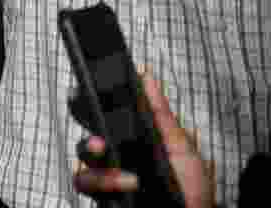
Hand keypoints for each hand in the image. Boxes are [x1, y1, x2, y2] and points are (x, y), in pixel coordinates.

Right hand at [73, 73, 212, 207]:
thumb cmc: (191, 190)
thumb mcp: (181, 146)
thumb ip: (161, 113)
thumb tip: (145, 75)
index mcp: (130, 139)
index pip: (101, 114)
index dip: (88, 98)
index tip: (88, 85)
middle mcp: (114, 156)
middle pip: (85, 127)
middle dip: (79, 118)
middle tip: (98, 112)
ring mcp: (106, 175)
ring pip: (81, 157)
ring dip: (92, 151)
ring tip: (110, 154)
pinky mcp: (102, 196)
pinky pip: (85, 182)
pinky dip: (105, 180)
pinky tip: (128, 182)